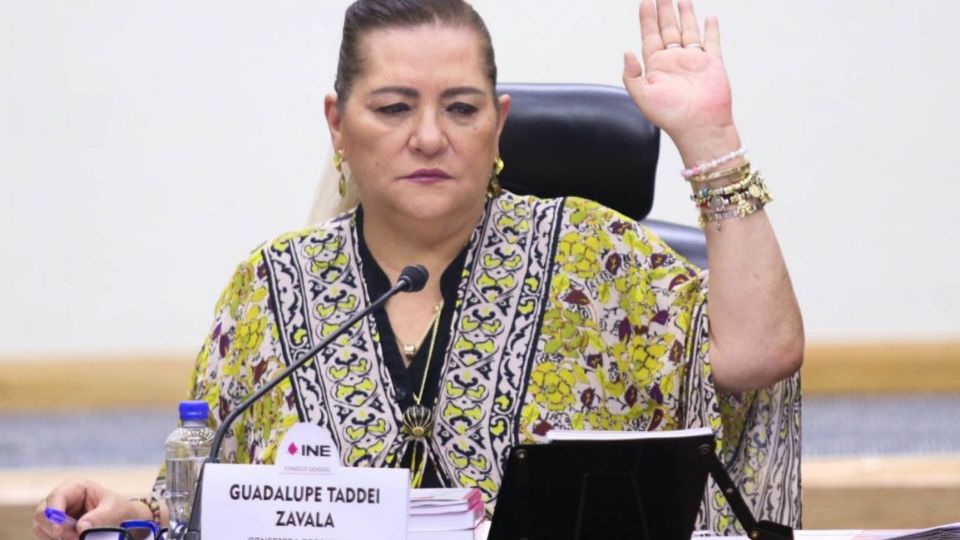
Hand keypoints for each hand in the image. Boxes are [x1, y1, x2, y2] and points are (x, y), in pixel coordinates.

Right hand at [32, 478, 145, 538]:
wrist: (122, 521)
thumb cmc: (118, 510)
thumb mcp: (115, 510)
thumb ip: (101, 517)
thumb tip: (81, 527)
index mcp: (75, 487)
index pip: (56, 497)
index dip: (53, 514)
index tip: (59, 530)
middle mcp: (61, 499)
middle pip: (41, 514)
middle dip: (54, 529)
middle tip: (74, 538)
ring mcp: (55, 514)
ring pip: (41, 528)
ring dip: (56, 537)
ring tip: (78, 538)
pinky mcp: (55, 528)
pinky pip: (47, 537)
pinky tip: (73, 539)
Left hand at [623, 0, 737, 161]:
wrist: (699, 127)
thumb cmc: (671, 117)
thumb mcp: (642, 97)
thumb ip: (632, 75)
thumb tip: (627, 52)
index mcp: (656, 67)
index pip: (650, 35)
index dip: (647, 17)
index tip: (645, 1)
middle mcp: (674, 61)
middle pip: (668, 28)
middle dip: (664, 9)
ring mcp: (694, 61)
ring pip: (688, 31)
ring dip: (685, 14)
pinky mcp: (712, 63)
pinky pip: (711, 41)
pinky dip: (711, 29)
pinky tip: (709, 17)